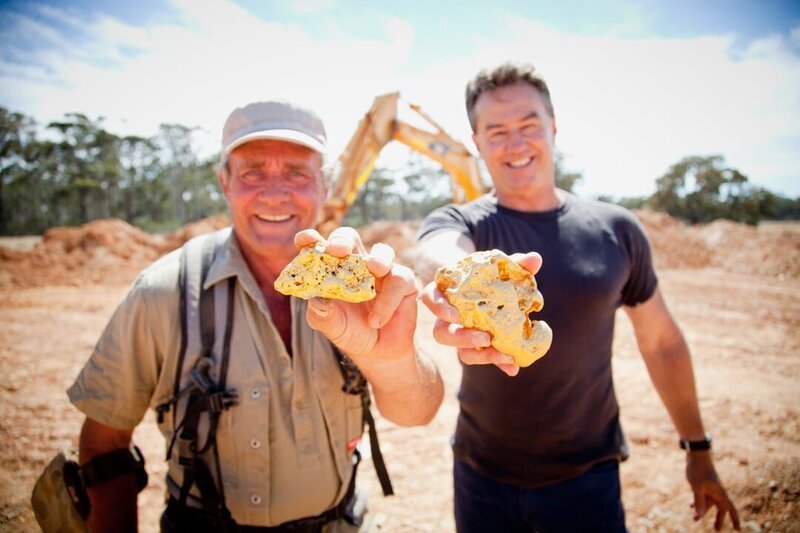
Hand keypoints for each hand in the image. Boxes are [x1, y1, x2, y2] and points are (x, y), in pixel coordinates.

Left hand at [294, 227, 417, 362]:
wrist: (378, 353)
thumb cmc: (351, 332)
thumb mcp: (331, 326)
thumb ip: (322, 315)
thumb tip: (316, 300)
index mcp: (332, 269)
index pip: (319, 247)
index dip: (310, 240)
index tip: (306, 241)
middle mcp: (357, 264)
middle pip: (350, 238)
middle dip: (342, 240)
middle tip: (337, 250)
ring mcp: (382, 271)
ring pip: (383, 252)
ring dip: (378, 258)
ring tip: (373, 269)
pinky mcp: (404, 282)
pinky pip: (398, 280)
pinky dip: (387, 301)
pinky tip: (376, 320)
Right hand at [420, 251, 542, 376]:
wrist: (489, 290)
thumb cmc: (488, 275)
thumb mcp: (499, 266)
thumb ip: (515, 262)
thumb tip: (535, 258)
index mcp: (446, 293)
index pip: (430, 298)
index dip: (438, 307)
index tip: (455, 314)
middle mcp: (447, 318)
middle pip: (442, 333)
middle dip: (462, 338)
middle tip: (485, 338)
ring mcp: (461, 335)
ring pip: (460, 352)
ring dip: (481, 356)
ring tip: (503, 356)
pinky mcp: (477, 347)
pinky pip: (483, 358)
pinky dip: (499, 363)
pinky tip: (513, 367)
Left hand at [686, 452, 739, 530]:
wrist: (695, 455)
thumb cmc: (698, 470)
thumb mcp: (697, 487)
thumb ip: (699, 502)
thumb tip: (699, 516)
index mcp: (720, 493)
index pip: (730, 509)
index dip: (735, 520)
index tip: (737, 530)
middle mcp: (717, 492)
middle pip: (720, 509)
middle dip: (719, 519)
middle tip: (716, 530)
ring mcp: (710, 488)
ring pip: (708, 503)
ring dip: (702, 511)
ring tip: (694, 519)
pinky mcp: (702, 484)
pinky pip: (702, 497)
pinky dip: (697, 502)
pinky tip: (690, 506)